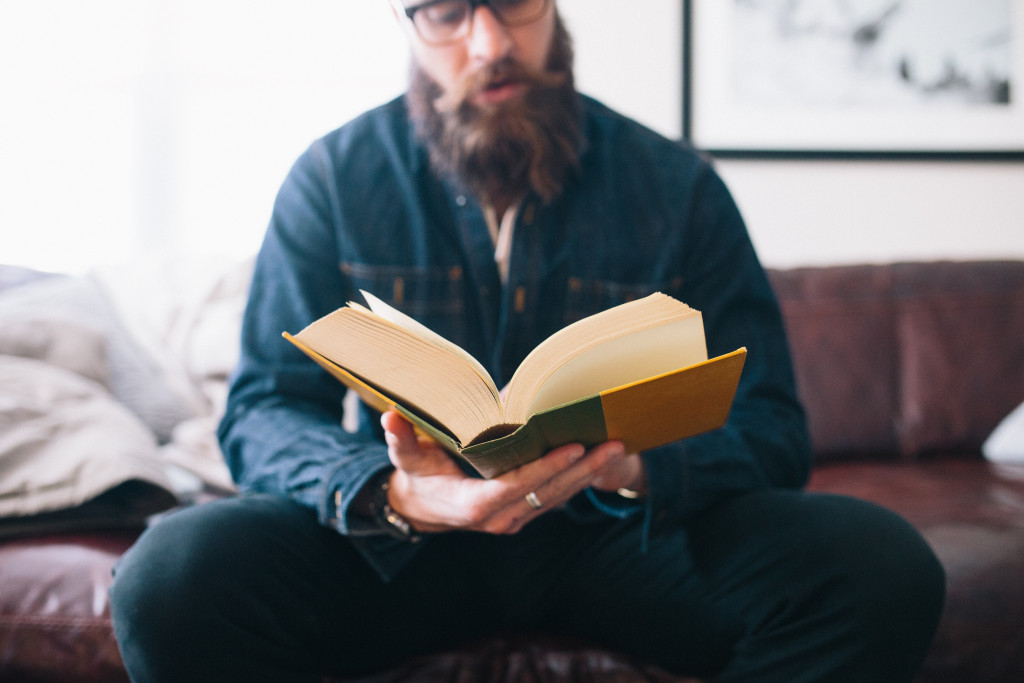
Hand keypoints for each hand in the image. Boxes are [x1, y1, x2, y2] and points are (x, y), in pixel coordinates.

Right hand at [380, 410, 632, 534]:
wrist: (420, 510)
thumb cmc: (415, 476)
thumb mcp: (406, 458)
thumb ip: (400, 440)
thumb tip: (389, 417)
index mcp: (474, 505)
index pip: (517, 487)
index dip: (546, 469)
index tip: (574, 448)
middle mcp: (499, 518)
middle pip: (548, 493)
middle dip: (583, 469)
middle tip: (614, 443)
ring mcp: (514, 519)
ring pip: (557, 497)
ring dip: (589, 475)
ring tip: (617, 448)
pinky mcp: (522, 514)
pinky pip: (555, 498)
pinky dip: (578, 479)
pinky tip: (600, 460)